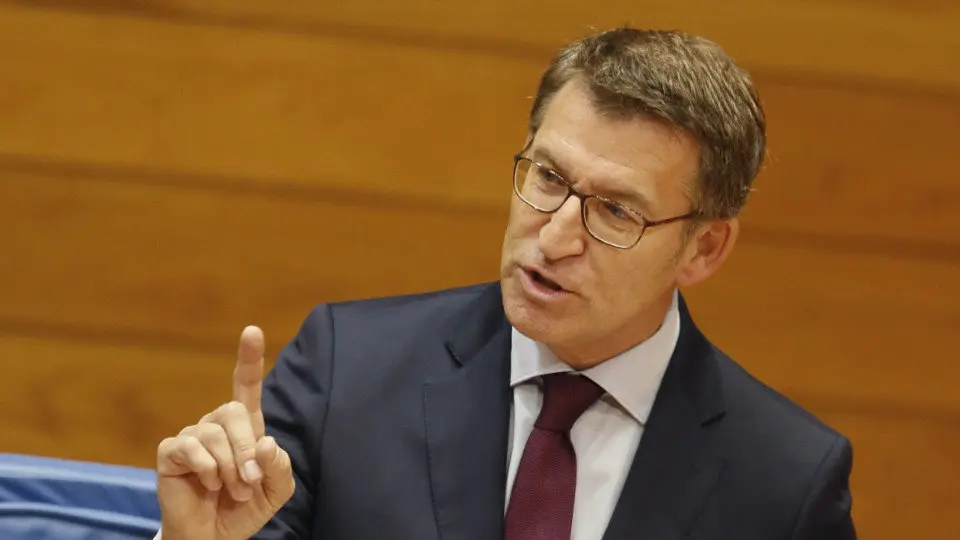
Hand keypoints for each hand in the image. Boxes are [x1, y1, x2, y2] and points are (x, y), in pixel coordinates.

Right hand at [156, 326, 295, 539]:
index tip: (252, 330)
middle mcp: (217, 425)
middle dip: (247, 448)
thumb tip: (264, 442)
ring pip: (214, 434)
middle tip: (250, 482)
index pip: (246, 385)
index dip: (249, 358)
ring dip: (230, 468)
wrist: (215, 537)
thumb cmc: (244, 508)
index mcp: (245, 427)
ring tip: (231, 490)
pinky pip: (189, 447)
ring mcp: (191, 436)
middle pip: (234, 411)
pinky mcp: (170, 452)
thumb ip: (279, 465)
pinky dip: (207, 469)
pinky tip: (209, 484)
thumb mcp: (277, 489)